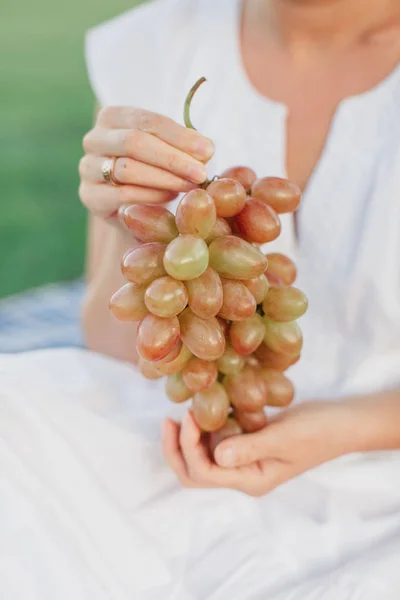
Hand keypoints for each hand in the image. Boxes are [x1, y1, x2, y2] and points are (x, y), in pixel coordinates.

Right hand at [79, 107, 213, 219]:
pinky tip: (170, 198)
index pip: (148, 121)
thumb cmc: (152, 170)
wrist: (130, 205)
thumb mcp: (168, 151)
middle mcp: (95, 139)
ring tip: (189, 186)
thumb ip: (184, 146)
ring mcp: (88, 168)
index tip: (208, 151)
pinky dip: (150, 197)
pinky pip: (122, 195)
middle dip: (173, 159)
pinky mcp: (90, 196)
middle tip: (200, 173)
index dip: (180, 136)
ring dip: (165, 179)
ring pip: (127, 170)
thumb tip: (205, 149)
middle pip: (134, 142)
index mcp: (113, 117)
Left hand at [162, 401, 357, 496]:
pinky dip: (205, 429)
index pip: (205, 472)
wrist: (341, 423)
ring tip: (184, 410)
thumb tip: (216, 456)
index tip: (189, 414)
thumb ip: (250, 448)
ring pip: (203, 457)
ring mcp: (245, 460)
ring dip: (188, 438)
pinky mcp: (248, 444)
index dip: (189, 446)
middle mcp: (243, 475)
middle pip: (196, 473)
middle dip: (177, 448)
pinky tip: (204, 408)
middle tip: (170, 418)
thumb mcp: (284, 437)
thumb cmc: (317, 431)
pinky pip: (217, 441)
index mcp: (251, 480)